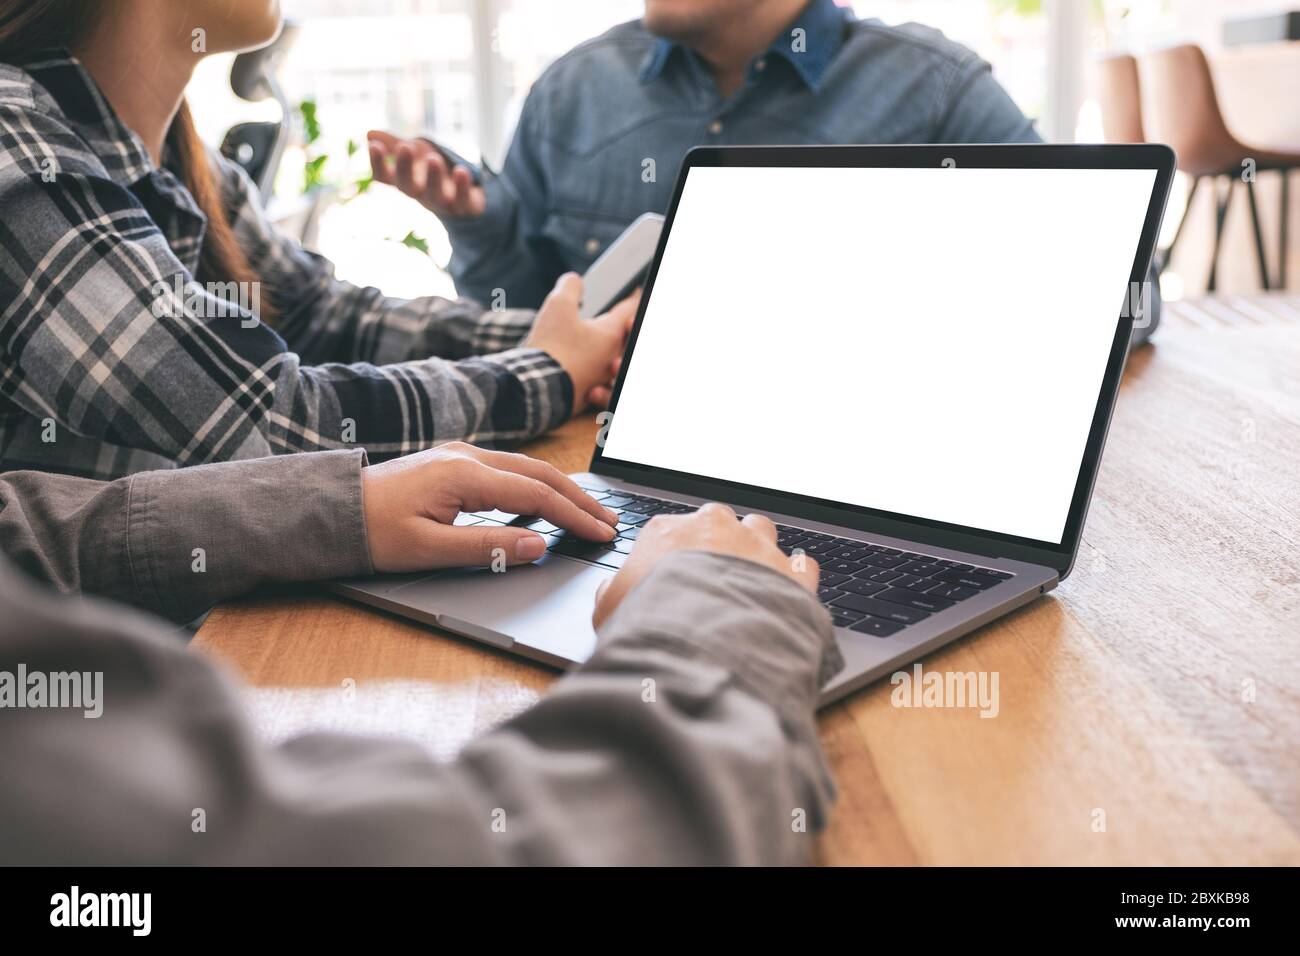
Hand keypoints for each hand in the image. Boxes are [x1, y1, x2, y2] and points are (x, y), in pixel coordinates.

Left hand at [361, 443, 617, 572]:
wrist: (329, 510)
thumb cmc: (371, 532)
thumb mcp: (429, 550)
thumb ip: (489, 547)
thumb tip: (538, 546)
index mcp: (464, 474)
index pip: (537, 495)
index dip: (574, 516)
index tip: (601, 534)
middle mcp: (466, 456)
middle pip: (540, 474)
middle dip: (579, 499)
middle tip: (609, 521)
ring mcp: (459, 455)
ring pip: (526, 468)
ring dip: (561, 490)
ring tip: (588, 512)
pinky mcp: (452, 462)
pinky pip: (508, 470)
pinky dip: (536, 485)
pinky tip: (546, 502)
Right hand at [367, 130, 485, 218]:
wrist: (465, 198)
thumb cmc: (433, 171)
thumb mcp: (416, 153)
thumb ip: (395, 144)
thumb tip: (369, 134)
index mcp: (405, 180)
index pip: (384, 177)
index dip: (377, 164)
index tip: (374, 147)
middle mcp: (421, 193)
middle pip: (408, 186)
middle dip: (405, 168)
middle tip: (405, 147)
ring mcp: (443, 202)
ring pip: (436, 195)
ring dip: (434, 178)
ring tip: (434, 158)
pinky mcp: (465, 207)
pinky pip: (464, 200)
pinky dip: (462, 186)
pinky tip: (461, 171)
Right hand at [524, 274, 639, 414]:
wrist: (537, 389)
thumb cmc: (552, 348)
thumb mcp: (558, 306)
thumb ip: (570, 287)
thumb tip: (574, 280)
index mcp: (612, 334)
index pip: (630, 309)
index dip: (631, 296)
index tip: (632, 291)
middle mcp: (612, 358)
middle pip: (624, 337)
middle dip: (620, 325)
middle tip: (616, 318)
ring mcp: (601, 378)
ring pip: (611, 360)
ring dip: (607, 351)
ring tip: (595, 343)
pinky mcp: (586, 394)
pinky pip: (596, 381)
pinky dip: (592, 373)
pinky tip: (581, 367)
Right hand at [592, 503, 818, 629]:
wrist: (703, 643)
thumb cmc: (650, 624)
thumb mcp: (607, 612)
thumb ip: (609, 595)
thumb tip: (610, 591)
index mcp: (666, 531)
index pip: (669, 532)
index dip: (672, 557)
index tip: (673, 578)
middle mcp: (714, 527)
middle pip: (718, 523)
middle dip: (717, 545)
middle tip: (710, 580)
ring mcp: (756, 546)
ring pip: (761, 531)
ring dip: (757, 550)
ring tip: (750, 580)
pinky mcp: (791, 571)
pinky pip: (802, 563)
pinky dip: (795, 576)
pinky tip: (786, 593)